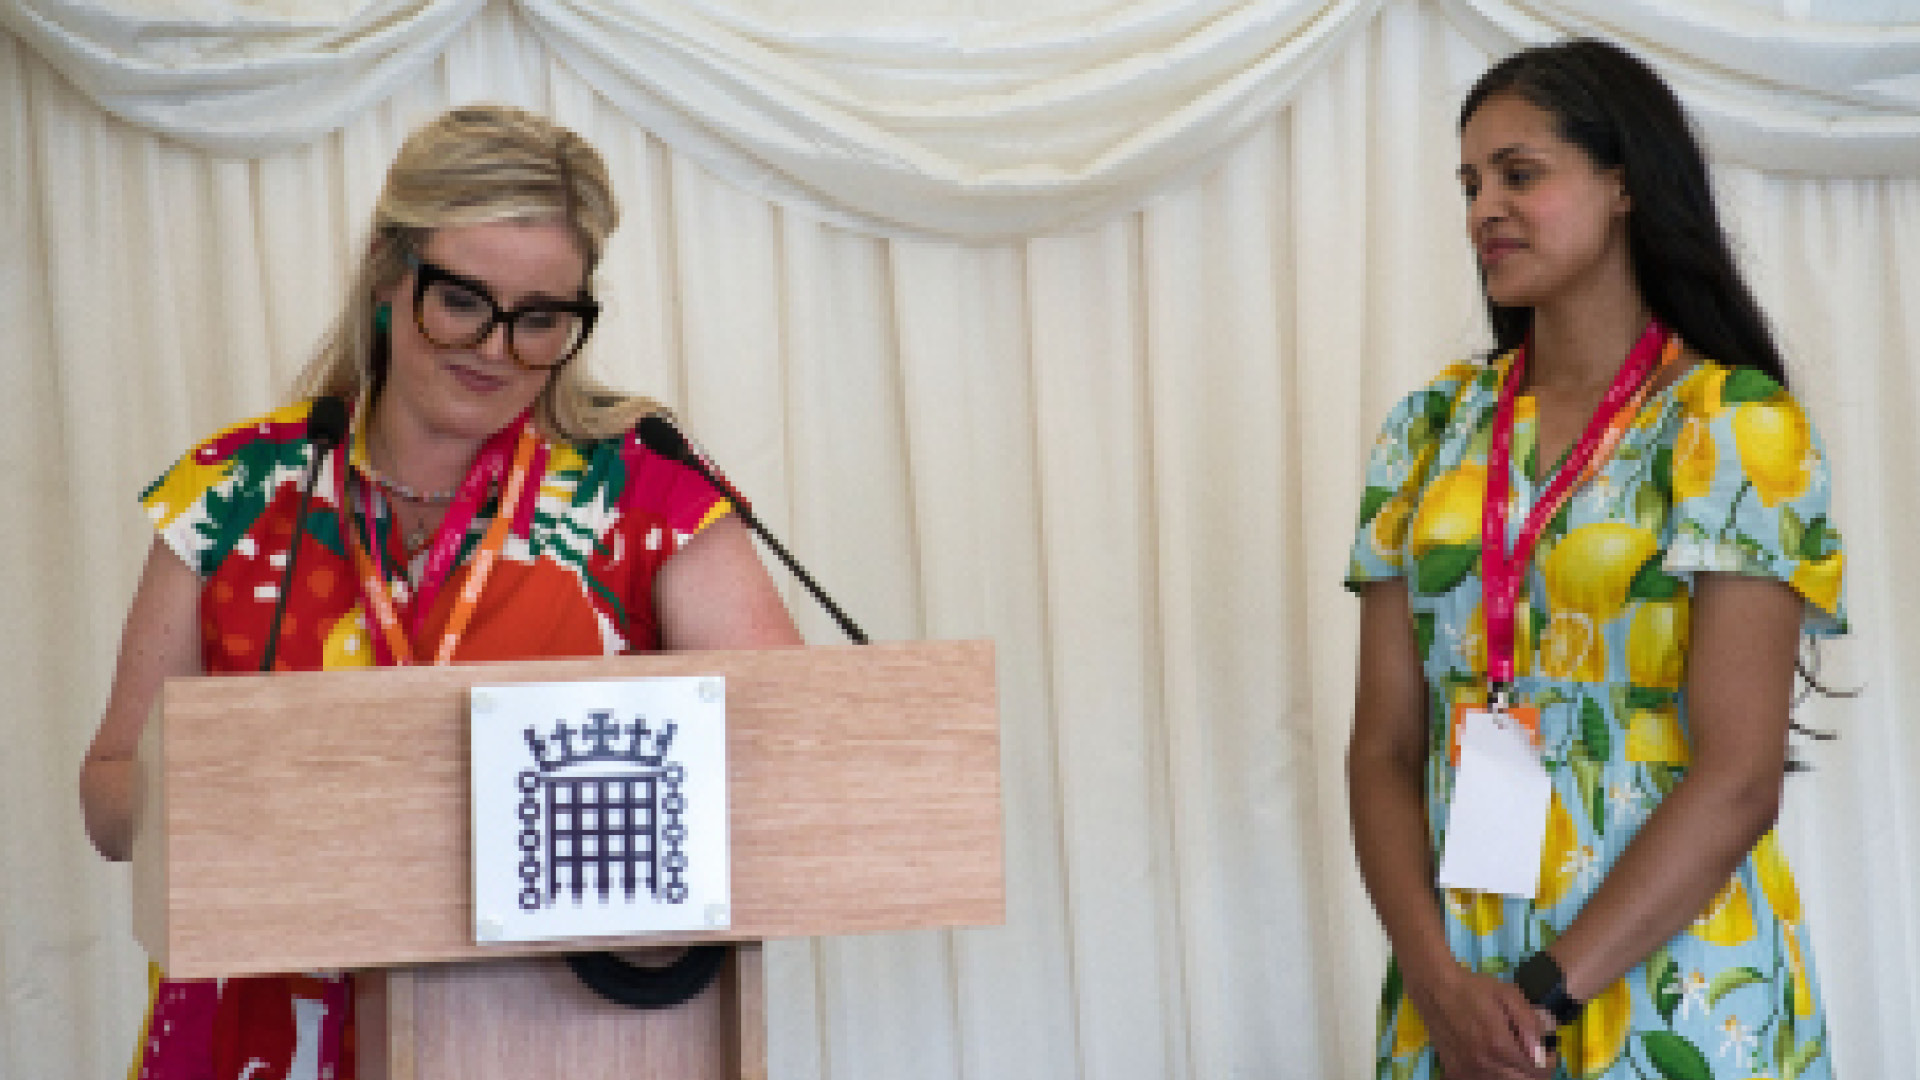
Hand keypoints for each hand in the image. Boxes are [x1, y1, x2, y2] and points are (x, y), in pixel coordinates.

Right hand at [1405, 964, 1554, 1078]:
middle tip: (1533, 1056)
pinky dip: (1495, 1075)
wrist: (1434, 988)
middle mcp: (1483, 1062)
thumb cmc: (1474, 988)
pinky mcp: (1455, 1072)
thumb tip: (1540, 1050)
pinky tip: (1494, 1060)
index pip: (1536, 1070)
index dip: (1548, 1063)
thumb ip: (1528, 1022)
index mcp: (1498, 1043)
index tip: (1547, 1051)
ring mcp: (1467, 1070)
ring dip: (1514, 1073)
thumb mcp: (1508, 995)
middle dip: (1533, 1071)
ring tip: (1512, 1055)